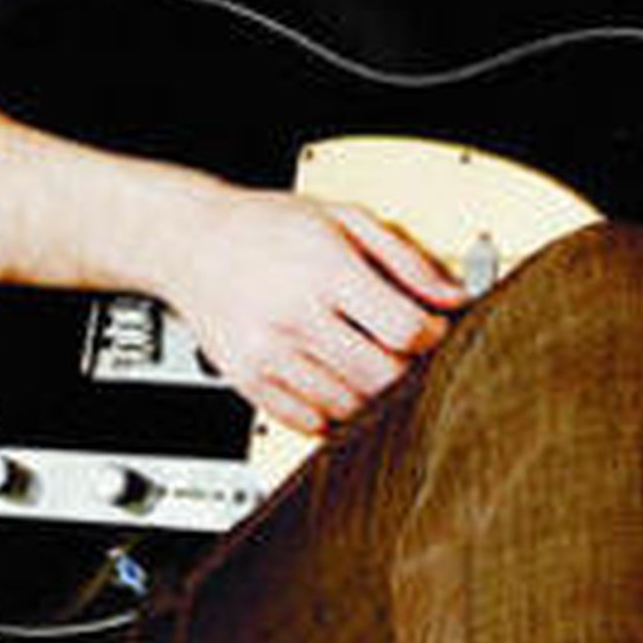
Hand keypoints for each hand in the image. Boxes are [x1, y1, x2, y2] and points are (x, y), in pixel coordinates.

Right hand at [164, 185, 467, 436]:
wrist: (189, 240)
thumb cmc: (267, 227)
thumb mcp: (345, 220)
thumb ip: (405, 258)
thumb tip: (454, 296)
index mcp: (327, 271)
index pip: (404, 328)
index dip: (433, 336)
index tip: (433, 331)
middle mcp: (296, 317)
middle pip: (382, 376)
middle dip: (408, 371)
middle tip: (406, 355)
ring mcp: (269, 355)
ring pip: (349, 406)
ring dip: (371, 394)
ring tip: (368, 363)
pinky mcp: (249, 381)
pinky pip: (308, 423)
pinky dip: (332, 413)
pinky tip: (334, 381)